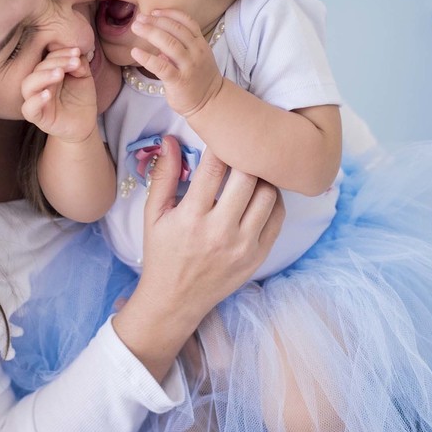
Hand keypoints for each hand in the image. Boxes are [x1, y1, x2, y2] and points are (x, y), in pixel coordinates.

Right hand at [20, 47, 98, 142]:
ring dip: (43, 76)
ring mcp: (36, 101)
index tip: (77, 52)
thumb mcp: (84, 77)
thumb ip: (80, 64)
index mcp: (47, 73)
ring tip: (60, 73)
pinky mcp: (38, 117)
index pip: (48, 58)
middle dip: (57, 62)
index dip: (61, 53)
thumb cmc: (81, 98)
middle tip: (74, 63)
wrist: (84, 123)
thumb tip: (76, 58)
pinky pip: (28, 109)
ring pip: (27, 85)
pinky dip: (36, 100)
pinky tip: (48, 94)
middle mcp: (39, 85)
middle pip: (38, 68)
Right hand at [112, 137, 283, 380]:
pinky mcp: (258, 256)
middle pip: (247, 178)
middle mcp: (221, 232)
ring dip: (261, 176)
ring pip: (268, 195)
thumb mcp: (154, 215)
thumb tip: (172, 139)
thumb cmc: (162, 253)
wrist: (174, 301)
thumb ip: (164, 176)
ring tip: (252, 168)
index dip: (221, 144)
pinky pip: (277, 217)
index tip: (223, 130)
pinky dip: (273, 198)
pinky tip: (260, 191)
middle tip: (243, 144)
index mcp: (191, 218)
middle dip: (245, 156)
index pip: (214, 169)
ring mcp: (244, 246)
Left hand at [130, 9, 224, 116]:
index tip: (154, 11)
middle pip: (175, 30)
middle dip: (155, 21)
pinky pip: (161, 67)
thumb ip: (180, 45)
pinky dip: (147, 58)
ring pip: (169, 44)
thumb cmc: (198, 79)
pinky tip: (135, 52)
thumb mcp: (196, 57)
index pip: (187, 22)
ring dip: (150, 33)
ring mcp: (188, 66)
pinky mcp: (179, 81)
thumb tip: (159, 36)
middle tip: (139, 18)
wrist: (210, 103)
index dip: (169, 14)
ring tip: (135, 28)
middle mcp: (196, 52)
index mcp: (200, 44)